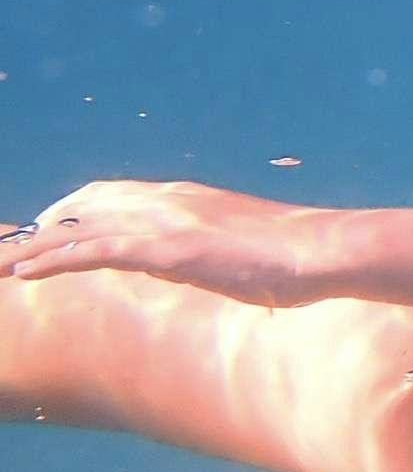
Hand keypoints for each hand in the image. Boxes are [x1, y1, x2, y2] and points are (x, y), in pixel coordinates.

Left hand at [0, 181, 327, 306]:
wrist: (322, 251)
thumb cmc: (298, 256)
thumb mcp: (248, 247)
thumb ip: (219, 248)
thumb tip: (220, 264)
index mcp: (187, 199)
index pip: (112, 195)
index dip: (71, 214)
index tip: (44, 233)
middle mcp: (168, 201)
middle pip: (85, 207)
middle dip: (41, 229)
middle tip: (8, 251)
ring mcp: (167, 223)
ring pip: (79, 229)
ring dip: (30, 248)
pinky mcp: (167, 249)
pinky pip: (94, 252)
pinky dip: (52, 262)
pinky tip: (22, 276)